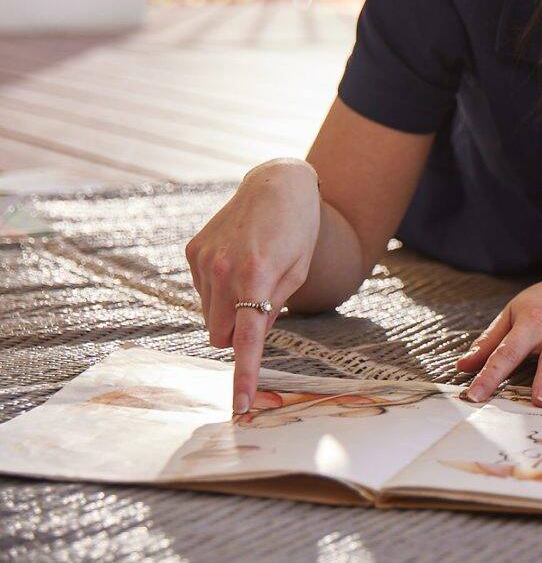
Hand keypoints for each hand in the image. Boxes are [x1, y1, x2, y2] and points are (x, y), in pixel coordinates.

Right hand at [184, 159, 320, 414]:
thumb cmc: (299, 231)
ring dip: (227, 308)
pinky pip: (201, 291)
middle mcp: (223, 270)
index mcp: (256, 278)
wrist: (278, 184)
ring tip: (252, 272)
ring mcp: (203, 260)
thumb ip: (274, 308)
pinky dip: (217, 288)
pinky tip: (236, 260)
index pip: (245, 340)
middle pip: (218, 335)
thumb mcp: (298, 272)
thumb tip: (249, 337)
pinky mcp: (193, 251)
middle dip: (235, 334)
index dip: (245, 375)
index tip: (241, 405)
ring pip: (208, 315)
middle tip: (260, 306)